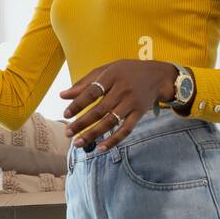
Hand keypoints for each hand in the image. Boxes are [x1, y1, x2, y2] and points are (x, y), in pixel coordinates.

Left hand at [58, 60, 182, 151]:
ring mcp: (132, 102)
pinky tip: (101, 148)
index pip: (92, 92)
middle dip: (82, 123)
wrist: (157, 75)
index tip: (65, 114)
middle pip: (99, 110)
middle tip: (67, 133)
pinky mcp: (139, 113)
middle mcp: (122, 89)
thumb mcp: (105, 70)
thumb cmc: (125, 72)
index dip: (78, 104)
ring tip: (78, 143)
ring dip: (93, 134)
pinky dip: (114, 140)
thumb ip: (84, 83)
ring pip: (111, 121)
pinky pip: (126, 129)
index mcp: (111, 76)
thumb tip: (62, 95)